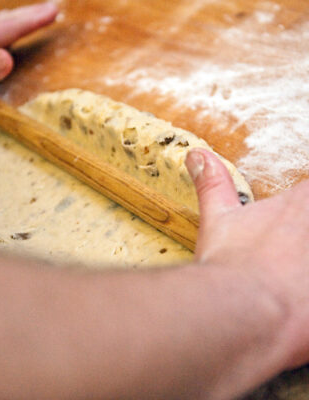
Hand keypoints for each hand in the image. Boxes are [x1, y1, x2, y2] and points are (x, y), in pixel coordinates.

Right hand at [186, 149, 308, 368]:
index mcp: (303, 203)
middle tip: (286, 254)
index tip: (288, 227)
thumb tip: (197, 155)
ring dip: (303, 261)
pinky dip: (306, 296)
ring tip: (290, 274)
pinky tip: (295, 299)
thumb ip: (214, 183)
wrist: (240, 308)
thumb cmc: (231, 263)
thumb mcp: (218, 218)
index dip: (299, 210)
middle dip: (300, 239)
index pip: (308, 193)